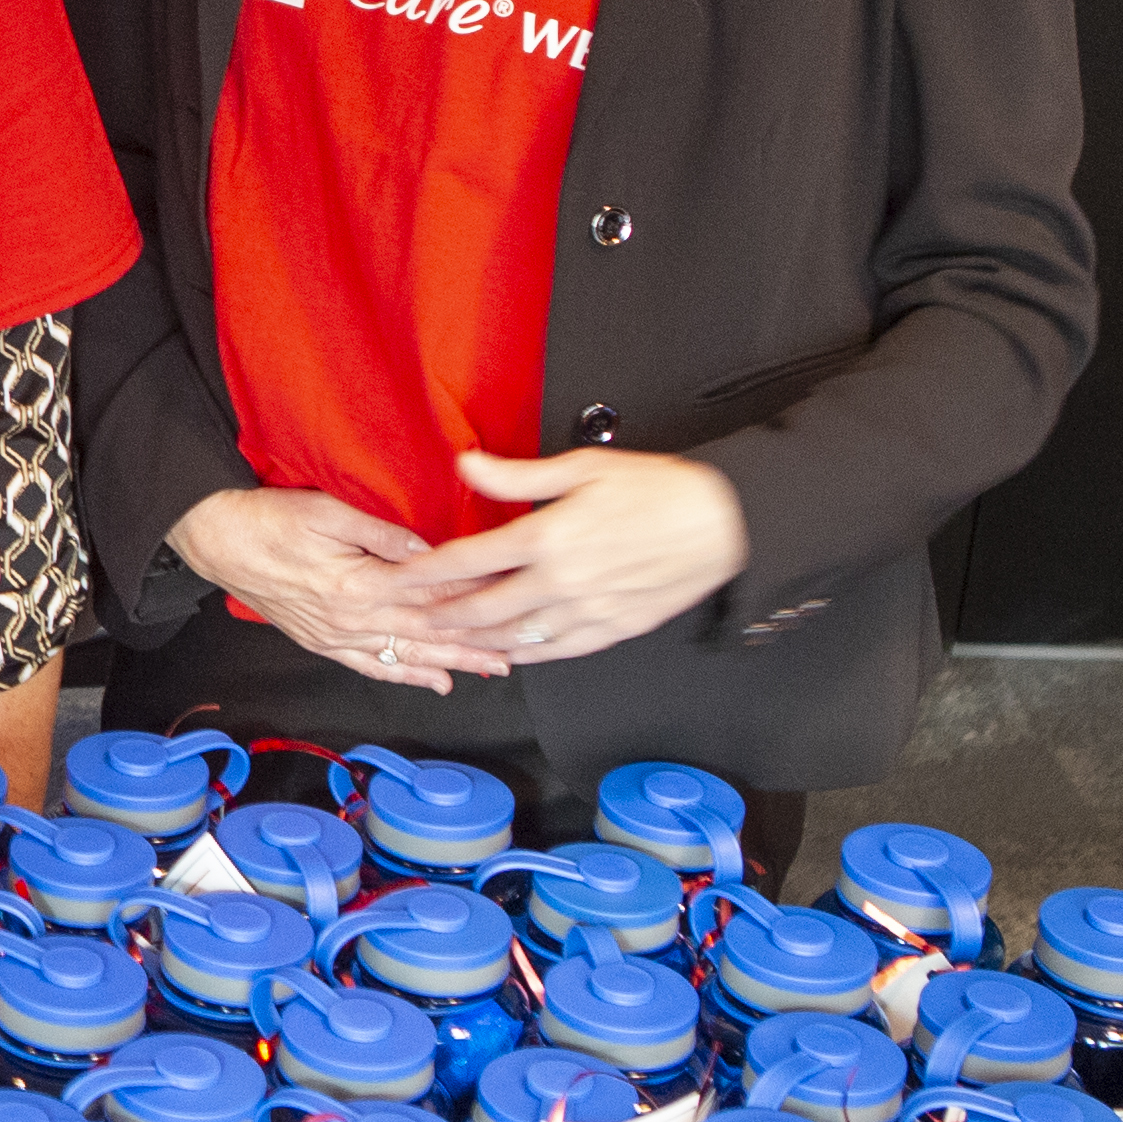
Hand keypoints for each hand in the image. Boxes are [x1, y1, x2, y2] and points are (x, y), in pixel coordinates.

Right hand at [165, 486, 515, 690]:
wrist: (216, 539)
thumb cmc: (265, 522)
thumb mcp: (327, 512)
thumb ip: (382, 535)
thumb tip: (427, 550)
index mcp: (357, 585)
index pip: (430, 592)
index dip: (474, 596)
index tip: (508, 598)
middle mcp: (350, 619)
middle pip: (428, 633)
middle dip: (477, 644)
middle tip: (518, 651)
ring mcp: (336, 636)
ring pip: (407, 655)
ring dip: (452, 664)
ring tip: (491, 670)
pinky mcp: (322, 641)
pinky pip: (372, 665)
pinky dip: (407, 674)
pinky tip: (434, 680)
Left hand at [394, 450, 749, 661]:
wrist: (722, 523)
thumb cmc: (657, 489)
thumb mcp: (582, 467)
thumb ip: (517, 477)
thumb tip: (468, 466)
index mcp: (548, 537)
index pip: (468, 561)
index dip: (426, 571)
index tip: (400, 578)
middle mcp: (561, 581)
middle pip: (481, 609)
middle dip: (438, 617)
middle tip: (409, 620)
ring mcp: (587, 611)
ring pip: (514, 637)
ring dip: (473, 642)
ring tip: (444, 642)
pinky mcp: (612, 629)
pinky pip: (556, 651)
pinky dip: (523, 655)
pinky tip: (504, 654)